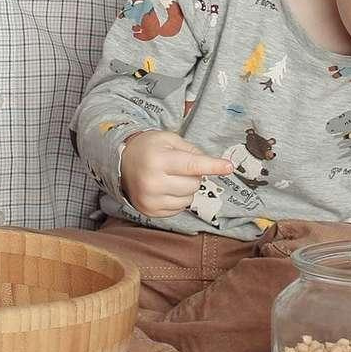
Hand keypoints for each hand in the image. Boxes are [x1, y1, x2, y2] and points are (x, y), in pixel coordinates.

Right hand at [119, 129, 233, 217]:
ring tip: (170, 178)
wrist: (121, 162)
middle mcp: (153, 182)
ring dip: (186, 189)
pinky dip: (177, 199)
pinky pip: (178, 209)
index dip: (213, 166)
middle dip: (193, 175)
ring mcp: (150, 199)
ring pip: (188, 199)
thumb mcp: (169, 139)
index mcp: (159, 160)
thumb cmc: (149, 148)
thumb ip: (192, 151)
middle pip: (194, 184)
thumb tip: (214, 165)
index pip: (193, 165)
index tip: (229, 167)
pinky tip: (165, 189)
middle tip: (179, 167)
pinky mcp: (150, 211)